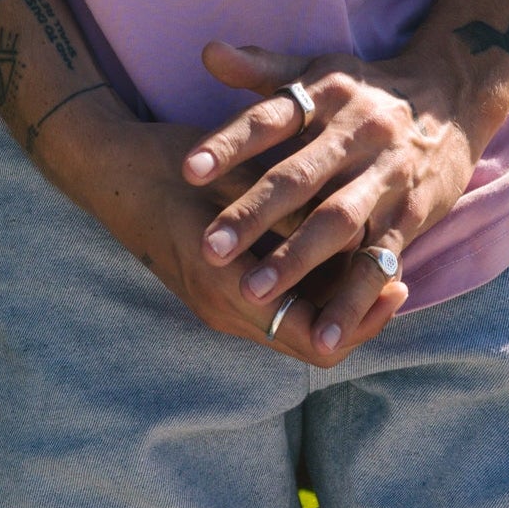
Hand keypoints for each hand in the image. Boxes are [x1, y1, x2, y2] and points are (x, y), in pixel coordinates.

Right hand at [39, 98, 407, 365]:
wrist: (109, 168)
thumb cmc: (170, 165)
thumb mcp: (234, 178)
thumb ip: (287, 205)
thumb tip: (352, 220)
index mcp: (227, 288)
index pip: (310, 338)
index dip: (358, 318)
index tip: (395, 282)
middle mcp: (224, 310)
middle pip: (310, 341)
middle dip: (356, 315)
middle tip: (399, 279)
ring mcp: (218, 305)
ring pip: (295, 326)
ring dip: (335, 302)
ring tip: (379, 263)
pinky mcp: (217, 290)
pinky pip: (276, 307)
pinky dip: (309, 289)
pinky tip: (336, 252)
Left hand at [180, 39, 493, 359]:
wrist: (452, 96)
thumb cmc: (366, 88)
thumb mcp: (319, 68)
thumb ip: (261, 68)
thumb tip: (208, 52)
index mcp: (327, 95)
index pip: (271, 117)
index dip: (230, 142)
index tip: (187, 169)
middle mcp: (356, 133)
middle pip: (299, 175)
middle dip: (253, 214)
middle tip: (209, 248)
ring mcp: (386, 176)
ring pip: (336, 221)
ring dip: (295, 259)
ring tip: (253, 294)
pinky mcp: (411, 215)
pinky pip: (379, 261)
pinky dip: (353, 300)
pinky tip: (324, 334)